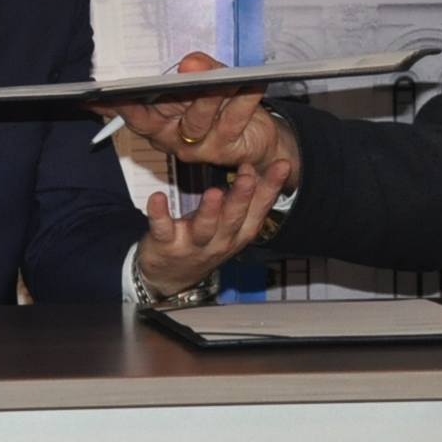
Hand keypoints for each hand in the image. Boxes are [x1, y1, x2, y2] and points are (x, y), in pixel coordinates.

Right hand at [98, 52, 293, 171]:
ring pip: (195, 123)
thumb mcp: (208, 81)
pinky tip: (254, 82)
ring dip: (207, 97)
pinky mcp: (224, 150)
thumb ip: (199, 69)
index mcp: (159, 122)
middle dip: (153, 102)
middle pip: (153, 123)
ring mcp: (197, 148)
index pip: (131, 114)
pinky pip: (232, 122)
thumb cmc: (224, 105)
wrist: (258, 138)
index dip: (115, 105)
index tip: (98, 95)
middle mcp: (172, 138)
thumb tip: (190, 64)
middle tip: (153, 82)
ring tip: (219, 77)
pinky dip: (244, 100)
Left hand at [134, 157, 295, 300]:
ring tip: (214, 192)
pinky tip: (158, 198)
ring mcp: (193, 245)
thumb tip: (251, 167)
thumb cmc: (204, 242)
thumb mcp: (229, 224)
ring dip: (210, 210)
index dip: (270, 188)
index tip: (283, 165)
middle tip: (248, 176)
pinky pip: (163, 229)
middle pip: (234, 219)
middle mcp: (220, 241)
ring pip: (204, 228)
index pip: (259, 210)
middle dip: (242, 197)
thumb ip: (241, 199)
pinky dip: (160, 214)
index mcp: (238, 233)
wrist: (170, 277)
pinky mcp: (166, 244)